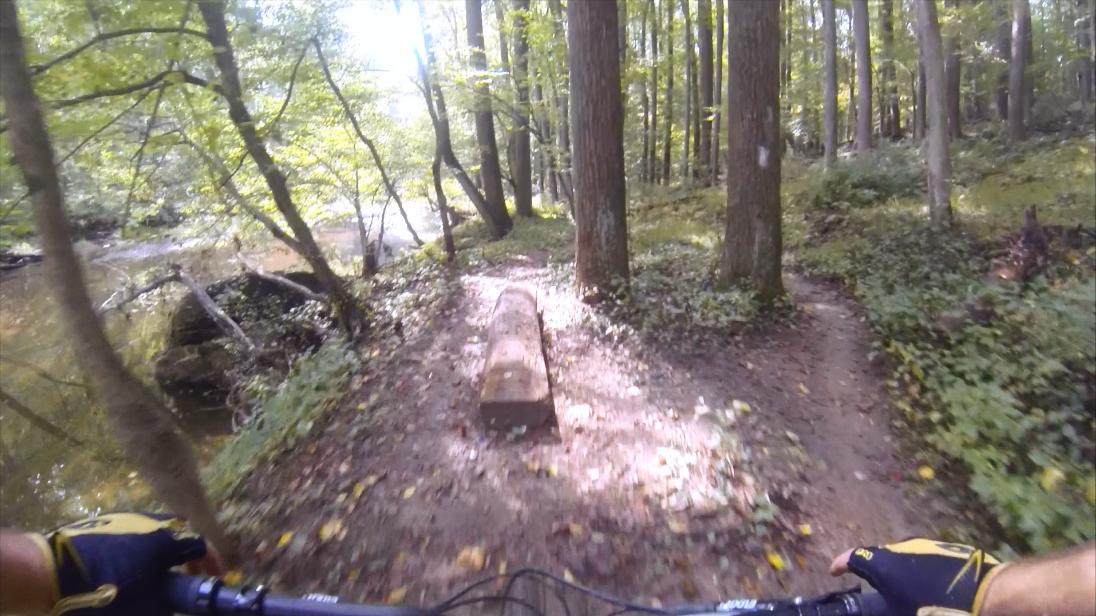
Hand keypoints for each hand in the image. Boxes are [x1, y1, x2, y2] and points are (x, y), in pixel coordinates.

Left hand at [37, 512, 221, 615]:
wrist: (49, 573)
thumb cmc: (106, 593)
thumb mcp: (145, 607)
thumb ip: (168, 605)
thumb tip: (172, 605)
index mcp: (168, 539)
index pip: (202, 546)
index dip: (212, 563)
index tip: (217, 577)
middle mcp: (151, 522)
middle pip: (180, 534)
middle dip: (188, 556)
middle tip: (187, 576)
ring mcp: (125, 520)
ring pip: (156, 532)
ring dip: (164, 551)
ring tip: (159, 574)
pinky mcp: (102, 523)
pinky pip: (133, 534)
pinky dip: (141, 549)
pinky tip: (129, 568)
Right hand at [830, 538, 1003, 615]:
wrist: (987, 595)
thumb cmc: (935, 609)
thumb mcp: (902, 611)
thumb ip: (883, 606)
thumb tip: (880, 604)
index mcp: (883, 564)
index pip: (853, 558)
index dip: (840, 564)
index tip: (834, 571)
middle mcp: (900, 548)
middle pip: (879, 557)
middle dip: (874, 572)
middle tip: (875, 589)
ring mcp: (924, 546)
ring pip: (903, 558)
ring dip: (900, 572)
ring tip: (907, 591)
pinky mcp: (946, 549)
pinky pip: (924, 559)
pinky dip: (920, 571)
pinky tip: (931, 587)